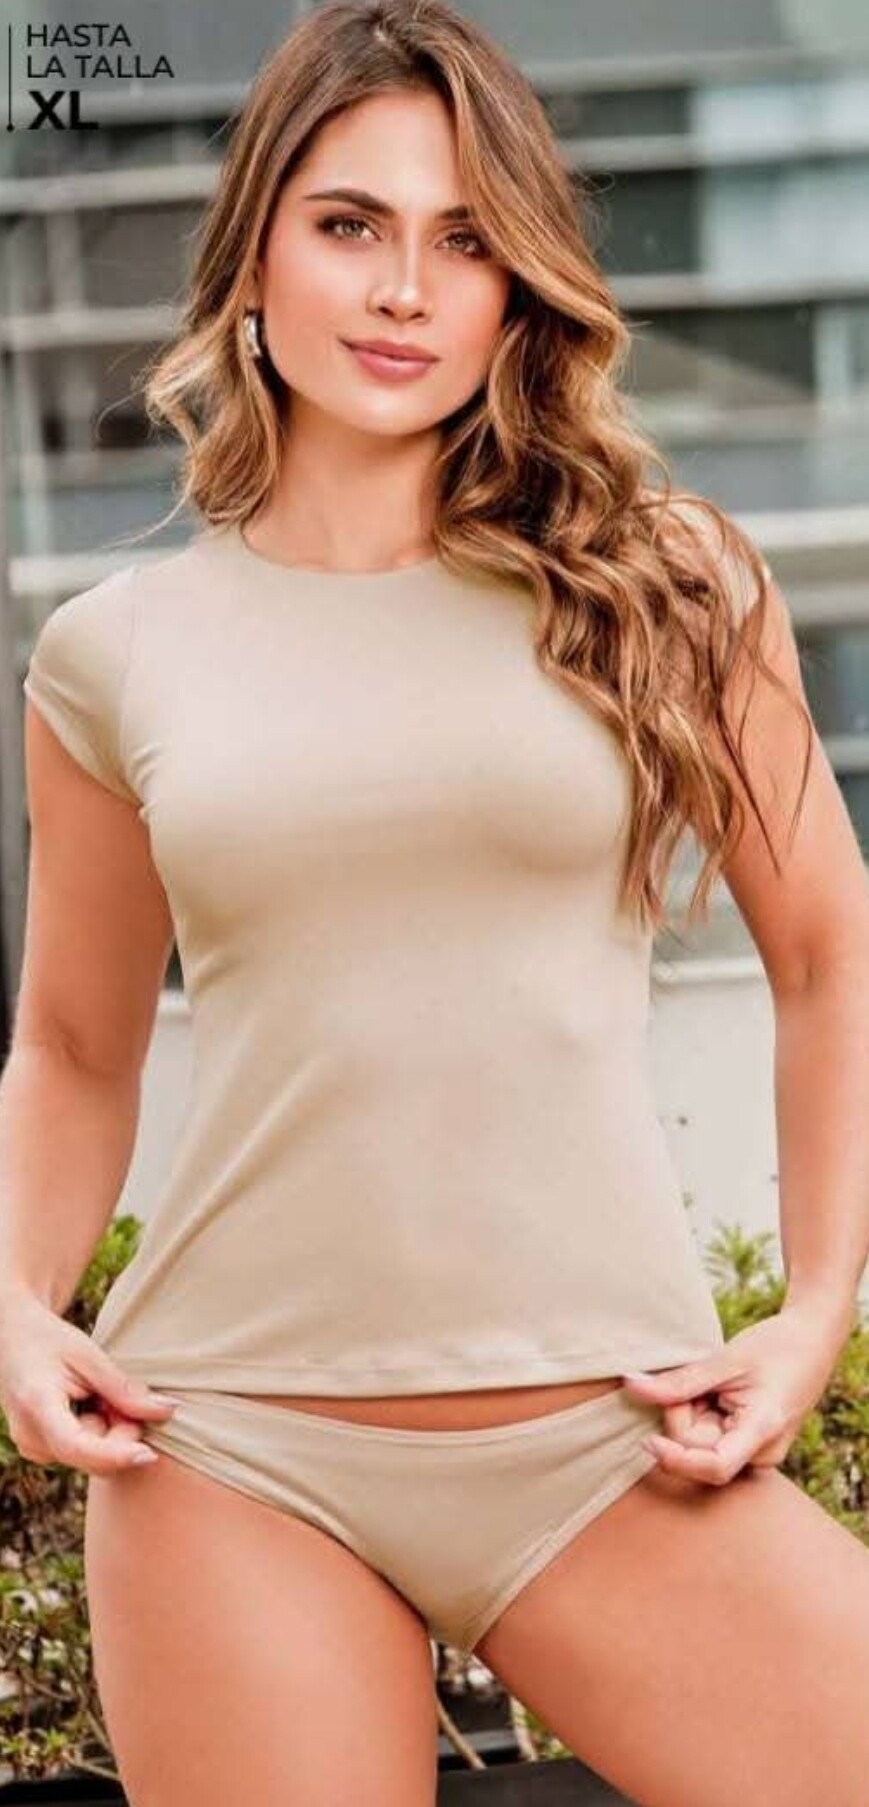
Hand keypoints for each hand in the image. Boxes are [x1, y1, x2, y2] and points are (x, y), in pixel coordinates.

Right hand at [0, 1289, 179, 1475]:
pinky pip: (82, 1452)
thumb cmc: (50, 1339)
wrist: (14, 1336)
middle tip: (122, 1393)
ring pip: (91, 1457)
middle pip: (92, 1457)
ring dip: (109, 1429)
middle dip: (120, 1431)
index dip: (115, 1454)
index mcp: (36, 1405)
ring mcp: (32, 1447)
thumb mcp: (89, 1355)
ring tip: (98, 1392)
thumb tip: (169, 1411)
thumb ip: (125, 1389)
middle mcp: (29, 1436)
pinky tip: (90, 1404)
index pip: (77, 1446)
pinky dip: (97, 1431)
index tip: (149, 1454)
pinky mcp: (40, 1450)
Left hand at [619, 1299, 851, 1484]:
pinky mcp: (749, 1447)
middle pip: (697, 1448)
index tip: (648, 1440)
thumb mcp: (726, 1359)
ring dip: (694, 1413)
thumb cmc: (776, 1346)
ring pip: (701, 1444)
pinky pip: (711, 1439)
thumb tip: (630, 1386)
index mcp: (763, 1431)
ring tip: (717, 1385)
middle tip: (700, 1380)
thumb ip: (680, 1381)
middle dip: (684, 1413)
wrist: (813, 1342)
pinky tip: (718, 1396)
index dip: (676, 1459)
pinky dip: (703, 1416)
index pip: (713, 1467)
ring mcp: (756, 1453)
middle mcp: (762, 1453)